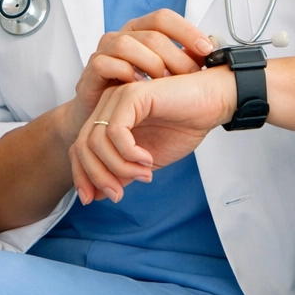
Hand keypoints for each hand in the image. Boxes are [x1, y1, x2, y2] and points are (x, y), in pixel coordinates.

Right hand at [59, 10, 214, 143]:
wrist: (106, 121)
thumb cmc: (140, 93)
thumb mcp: (167, 73)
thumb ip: (187, 59)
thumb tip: (217, 50)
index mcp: (142, 29)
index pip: (164, 18)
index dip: (187, 30)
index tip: (207, 49)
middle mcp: (123, 35)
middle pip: (151, 34)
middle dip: (176, 55)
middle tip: (190, 76)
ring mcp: (104, 51)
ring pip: (128, 44)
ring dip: (151, 64)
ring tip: (165, 82)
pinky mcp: (91, 71)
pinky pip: (106, 63)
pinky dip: (126, 73)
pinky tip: (140, 86)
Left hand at [69, 66, 236, 203]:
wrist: (214, 103)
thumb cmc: (185, 126)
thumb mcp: (146, 160)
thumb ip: (121, 172)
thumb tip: (95, 196)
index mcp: (110, 117)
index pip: (80, 149)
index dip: (83, 176)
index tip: (93, 200)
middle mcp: (109, 104)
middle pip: (82, 146)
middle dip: (97, 177)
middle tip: (118, 195)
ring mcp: (119, 96)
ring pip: (96, 141)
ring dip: (118, 167)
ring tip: (143, 174)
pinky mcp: (133, 94)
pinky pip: (116, 131)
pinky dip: (128, 152)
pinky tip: (147, 159)